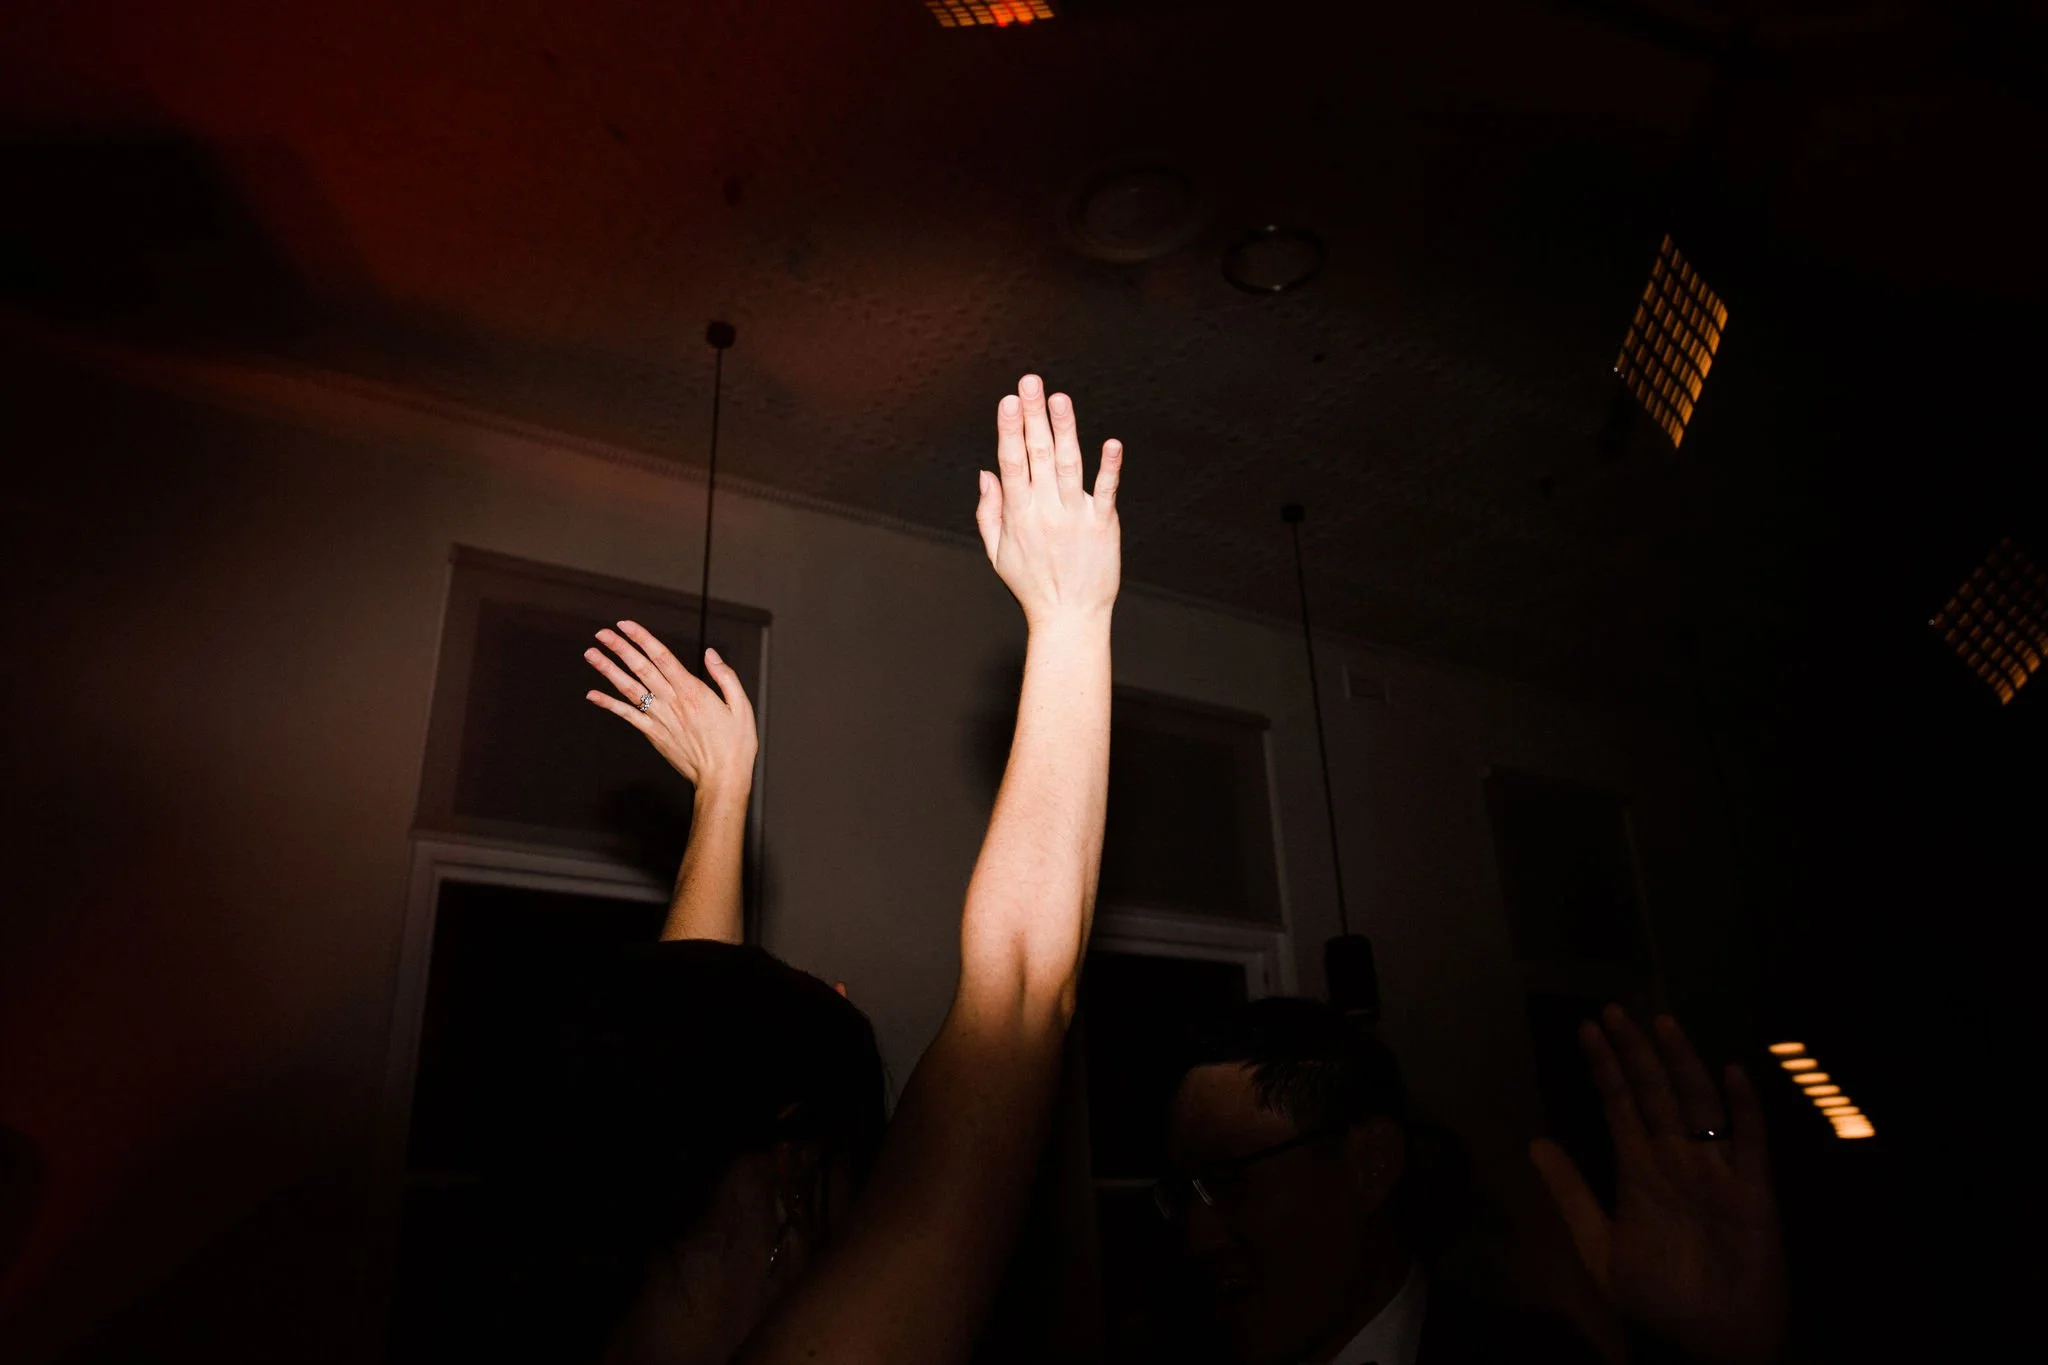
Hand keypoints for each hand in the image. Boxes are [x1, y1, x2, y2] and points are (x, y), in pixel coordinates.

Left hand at [584, 621, 757, 800]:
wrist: (722, 780)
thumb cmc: (736, 746)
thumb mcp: (742, 706)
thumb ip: (725, 677)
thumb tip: (710, 654)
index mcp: (693, 691)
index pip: (662, 656)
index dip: (642, 638)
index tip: (626, 625)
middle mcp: (672, 702)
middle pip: (641, 668)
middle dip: (619, 648)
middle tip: (602, 633)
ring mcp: (659, 718)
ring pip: (629, 688)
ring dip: (608, 670)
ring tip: (591, 654)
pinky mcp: (653, 734)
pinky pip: (626, 715)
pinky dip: (608, 704)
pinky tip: (593, 694)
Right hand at [974, 374, 1121, 629]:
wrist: (1069, 618)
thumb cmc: (1032, 585)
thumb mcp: (997, 553)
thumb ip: (988, 512)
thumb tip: (986, 472)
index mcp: (1019, 515)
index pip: (1011, 463)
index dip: (1009, 430)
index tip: (1008, 401)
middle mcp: (1046, 511)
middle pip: (1037, 455)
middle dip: (1033, 416)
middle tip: (1030, 382)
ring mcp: (1075, 517)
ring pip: (1068, 465)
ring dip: (1065, 430)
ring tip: (1060, 399)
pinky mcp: (1103, 525)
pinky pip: (1106, 491)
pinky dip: (1109, 468)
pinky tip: (1111, 443)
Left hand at [1530, 1007, 1786, 1364]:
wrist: (1711, 1342)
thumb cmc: (1659, 1298)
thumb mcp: (1599, 1248)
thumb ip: (1570, 1195)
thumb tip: (1533, 1143)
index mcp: (1641, 1170)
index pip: (1620, 1105)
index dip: (1605, 1068)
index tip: (1587, 1028)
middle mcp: (1678, 1161)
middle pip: (1656, 1093)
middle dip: (1636, 1052)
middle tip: (1617, 1010)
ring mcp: (1716, 1173)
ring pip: (1699, 1105)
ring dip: (1683, 1064)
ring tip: (1662, 1024)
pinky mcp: (1753, 1194)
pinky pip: (1751, 1144)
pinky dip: (1744, 1109)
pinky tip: (1732, 1074)